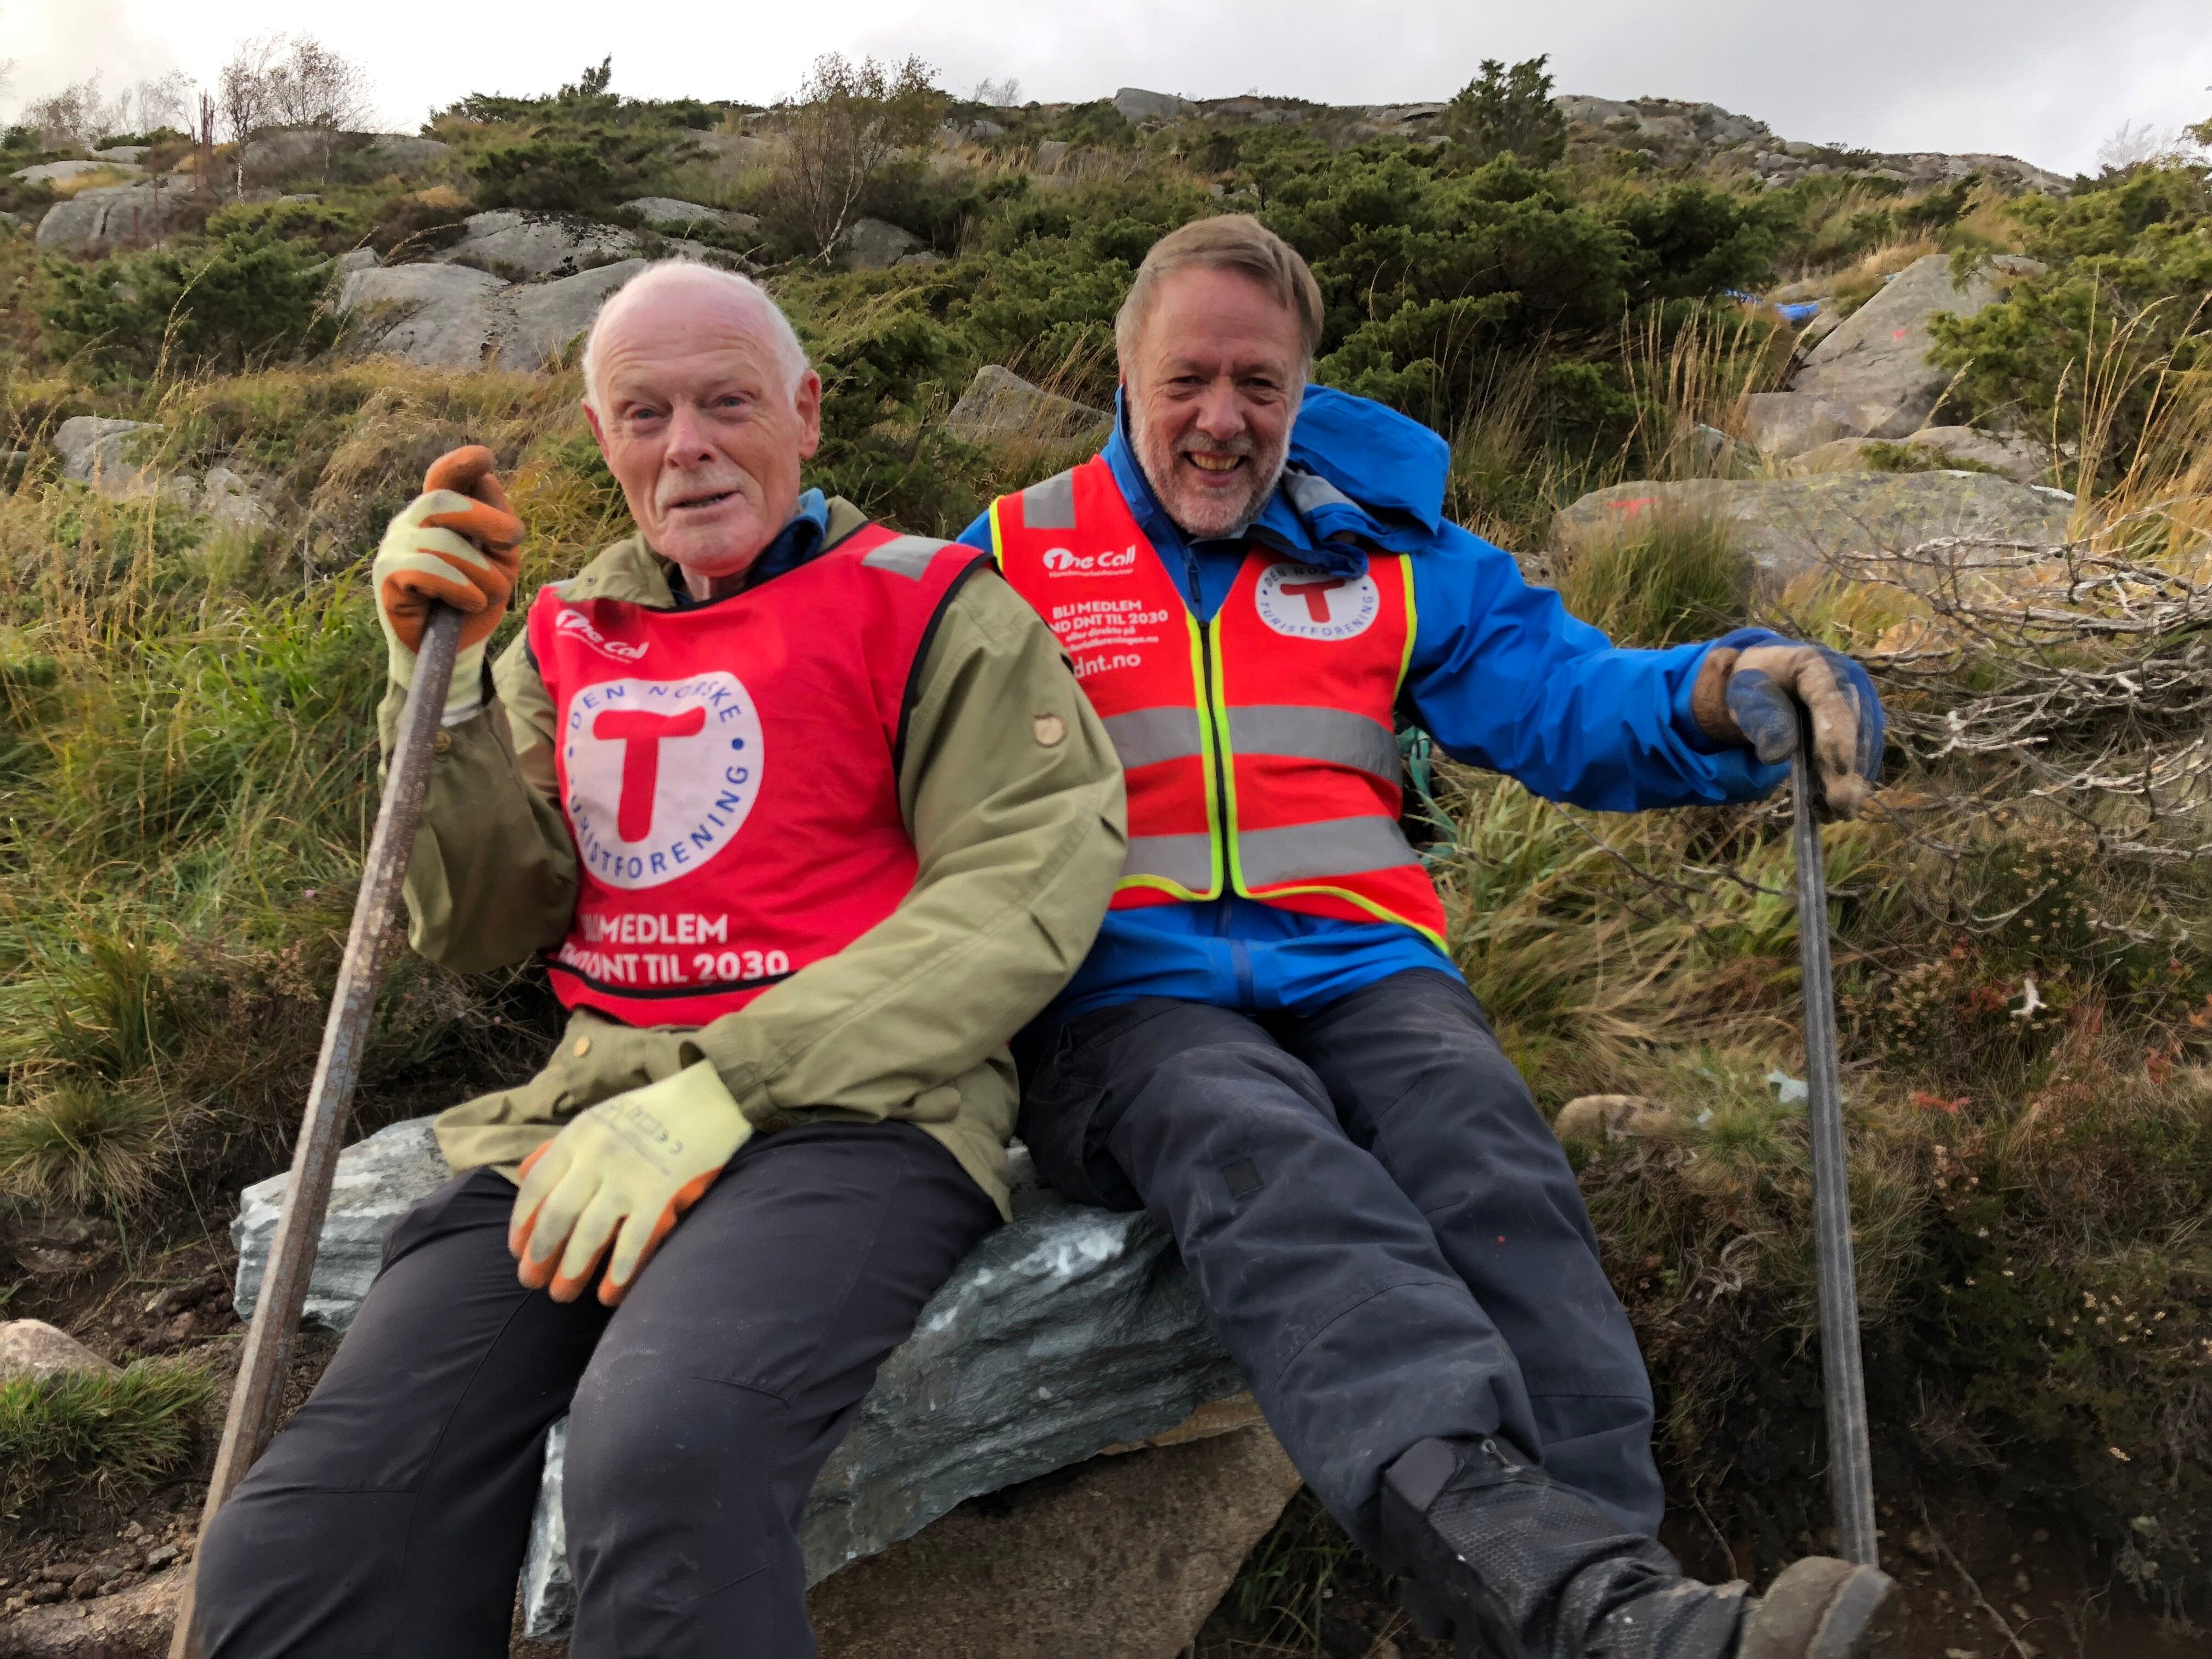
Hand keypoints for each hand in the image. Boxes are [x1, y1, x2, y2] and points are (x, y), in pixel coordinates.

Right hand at [374, 445, 523, 710]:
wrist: (451, 651)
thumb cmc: (474, 601)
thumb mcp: (500, 562)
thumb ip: (498, 525)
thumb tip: (488, 480)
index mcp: (436, 514)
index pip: (441, 477)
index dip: (460, 463)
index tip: (486, 457)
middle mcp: (409, 524)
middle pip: (443, 502)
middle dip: (485, 518)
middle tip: (513, 541)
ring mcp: (394, 548)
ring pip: (442, 542)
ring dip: (481, 571)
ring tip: (492, 594)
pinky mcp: (387, 578)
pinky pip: (428, 569)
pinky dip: (460, 586)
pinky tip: (471, 601)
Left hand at [508, 1061, 752, 1305]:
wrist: (711, 1096)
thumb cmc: (653, 1110)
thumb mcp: (601, 1116)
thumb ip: (567, 1145)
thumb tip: (524, 1174)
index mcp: (578, 1135)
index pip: (536, 1186)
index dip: (522, 1223)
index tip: (517, 1250)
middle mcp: (597, 1154)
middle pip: (557, 1214)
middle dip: (540, 1253)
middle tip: (530, 1281)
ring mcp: (629, 1173)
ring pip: (590, 1231)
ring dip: (572, 1267)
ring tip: (562, 1293)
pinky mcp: (661, 1188)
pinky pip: (635, 1236)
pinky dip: (620, 1267)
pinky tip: (611, 1290)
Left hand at [1692, 635, 1883, 818]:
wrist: (1766, 680)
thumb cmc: (1754, 685)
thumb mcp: (1745, 696)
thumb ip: (1760, 718)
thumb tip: (1779, 755)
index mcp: (1816, 665)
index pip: (1831, 701)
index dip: (1838, 735)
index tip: (1839, 768)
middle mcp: (1848, 682)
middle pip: (1857, 727)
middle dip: (1851, 768)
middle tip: (1841, 805)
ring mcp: (1859, 704)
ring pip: (1865, 745)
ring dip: (1854, 781)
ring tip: (1836, 813)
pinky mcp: (1862, 727)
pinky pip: (1862, 755)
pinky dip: (1851, 782)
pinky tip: (1835, 807)